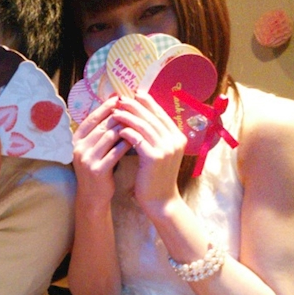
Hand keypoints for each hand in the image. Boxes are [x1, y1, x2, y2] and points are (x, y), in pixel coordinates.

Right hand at [72, 97, 130, 206]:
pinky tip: (137, 139)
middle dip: (119, 115)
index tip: (118, 97)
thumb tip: (113, 107)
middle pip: (102, 126)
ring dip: (125, 128)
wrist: (92, 197)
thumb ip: (100, 131)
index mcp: (76, 140)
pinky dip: (127, 144)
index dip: (105, 107)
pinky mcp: (98, 170)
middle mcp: (78, 148)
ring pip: (110, 136)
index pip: (92, 118)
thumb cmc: (97, 168)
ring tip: (138, 121)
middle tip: (133, 107)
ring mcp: (86, 159)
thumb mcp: (93, 149)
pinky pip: (115, 152)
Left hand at [111, 92, 185, 214]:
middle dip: (135, 106)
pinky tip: (117, 129)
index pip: (161, 114)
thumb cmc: (156, 177)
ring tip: (115, 111)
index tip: (134, 93)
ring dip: (128, 116)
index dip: (148, 102)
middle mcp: (175, 141)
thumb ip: (156, 136)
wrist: (160, 201)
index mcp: (178, 137)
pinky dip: (126, 132)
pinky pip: (137, 139)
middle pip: (152, 117)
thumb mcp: (160, 153)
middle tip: (121, 99)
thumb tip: (142, 115)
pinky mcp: (154, 157)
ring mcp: (166, 149)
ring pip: (143, 126)